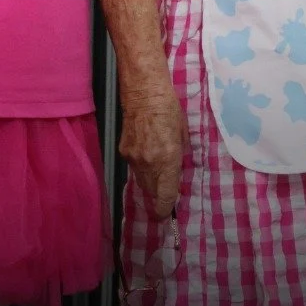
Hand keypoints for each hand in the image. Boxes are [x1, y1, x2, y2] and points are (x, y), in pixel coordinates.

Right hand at [118, 88, 187, 218]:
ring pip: (141, 180)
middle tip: (164, 189)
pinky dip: (140, 166)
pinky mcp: (123, 151)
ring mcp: (133, 158)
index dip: (165, 207)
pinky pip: (133, 167)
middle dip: (158, 194)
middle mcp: (148, 163)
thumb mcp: (182, 134)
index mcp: (167, 159)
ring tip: (156, 169)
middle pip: (151, 191)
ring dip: (149, 180)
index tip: (165, 214)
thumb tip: (175, 170)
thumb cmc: (169, 109)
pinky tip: (146, 152)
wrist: (143, 92)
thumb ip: (178, 156)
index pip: (165, 194)